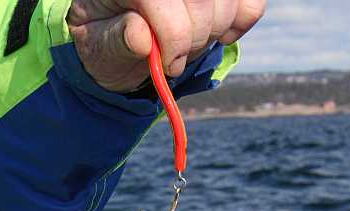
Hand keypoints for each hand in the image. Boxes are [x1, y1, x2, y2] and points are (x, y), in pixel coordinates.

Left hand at [67, 1, 265, 93]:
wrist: (118, 32)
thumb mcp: (99, 46)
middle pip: (202, 0)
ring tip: (187, 44)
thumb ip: (117, 40)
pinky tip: (218, 34)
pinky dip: (240, 22)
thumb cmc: (105, 39)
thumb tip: (141, 36)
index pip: (164, 0)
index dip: (174, 37)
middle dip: (192, 39)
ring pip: (226, 3)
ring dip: (212, 33)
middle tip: (173, 58)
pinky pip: (250, 3)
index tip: (168, 65)